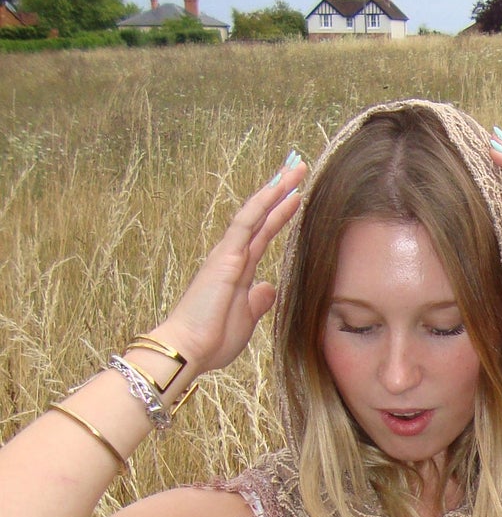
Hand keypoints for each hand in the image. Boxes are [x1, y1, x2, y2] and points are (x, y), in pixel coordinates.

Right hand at [157, 158, 306, 373]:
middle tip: (297, 168)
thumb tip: (268, 288)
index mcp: (239, 269)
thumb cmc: (212, 338)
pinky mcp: (225, 256)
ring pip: (255, 212)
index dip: (280, 214)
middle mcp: (232, 255)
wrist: (189, 349)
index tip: (297, 196)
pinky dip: (262, 203)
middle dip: (280, 192)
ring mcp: (228, 253)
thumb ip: (257, 301)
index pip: (264, 234)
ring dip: (275, 189)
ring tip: (294, 168)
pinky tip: (278, 188)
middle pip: (261, 216)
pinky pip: (246, 222)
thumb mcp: (246, 318)